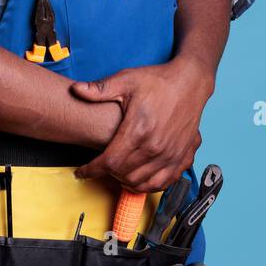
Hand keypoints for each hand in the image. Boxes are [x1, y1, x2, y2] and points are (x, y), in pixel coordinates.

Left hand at [69, 55, 213, 191]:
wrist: (190, 81)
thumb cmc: (158, 80)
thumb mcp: (126, 80)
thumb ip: (99, 89)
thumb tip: (75, 90)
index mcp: (138, 129)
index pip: (109, 162)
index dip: (92, 170)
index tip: (82, 171)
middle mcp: (156, 146)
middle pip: (123, 175)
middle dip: (107, 174)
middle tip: (100, 166)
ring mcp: (171, 154)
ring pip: (142, 183)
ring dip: (125, 181)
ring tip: (117, 172)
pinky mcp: (183, 157)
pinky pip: (163, 183)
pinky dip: (148, 185)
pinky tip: (139, 176)